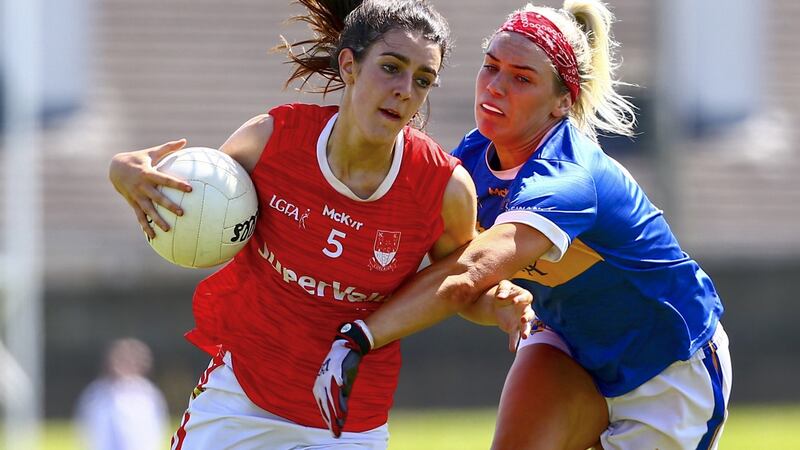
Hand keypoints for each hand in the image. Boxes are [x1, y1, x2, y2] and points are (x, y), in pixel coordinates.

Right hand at [108, 139, 192, 238]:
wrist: (115, 168)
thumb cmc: (138, 159)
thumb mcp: (151, 152)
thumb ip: (168, 148)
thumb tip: (184, 140)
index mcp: (148, 174)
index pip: (165, 180)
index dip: (177, 184)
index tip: (190, 189)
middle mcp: (142, 187)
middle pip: (157, 198)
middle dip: (169, 206)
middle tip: (182, 213)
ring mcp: (136, 196)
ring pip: (148, 210)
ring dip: (157, 220)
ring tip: (169, 230)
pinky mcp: (132, 203)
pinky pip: (140, 217)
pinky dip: (145, 227)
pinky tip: (153, 237)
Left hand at [313, 320, 372, 436]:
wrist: (346, 346)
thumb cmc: (340, 364)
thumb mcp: (335, 380)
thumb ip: (336, 393)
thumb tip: (339, 407)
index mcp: (318, 386)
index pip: (323, 407)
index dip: (328, 419)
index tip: (333, 431)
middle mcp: (322, 384)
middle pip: (327, 406)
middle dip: (331, 421)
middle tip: (336, 433)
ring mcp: (329, 379)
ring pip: (333, 400)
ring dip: (336, 414)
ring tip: (339, 425)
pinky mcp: (339, 374)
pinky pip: (340, 389)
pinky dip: (341, 400)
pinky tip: (343, 409)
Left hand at [493, 280, 534, 351]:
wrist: (497, 303)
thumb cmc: (503, 291)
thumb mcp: (502, 285)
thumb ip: (502, 289)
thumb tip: (500, 297)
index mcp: (524, 296)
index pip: (526, 298)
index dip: (521, 299)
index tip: (514, 301)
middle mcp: (525, 309)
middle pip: (530, 314)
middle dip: (527, 317)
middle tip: (523, 319)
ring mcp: (521, 320)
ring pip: (526, 327)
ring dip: (526, 331)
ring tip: (525, 337)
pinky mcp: (514, 328)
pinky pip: (515, 336)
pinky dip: (514, 342)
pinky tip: (512, 349)